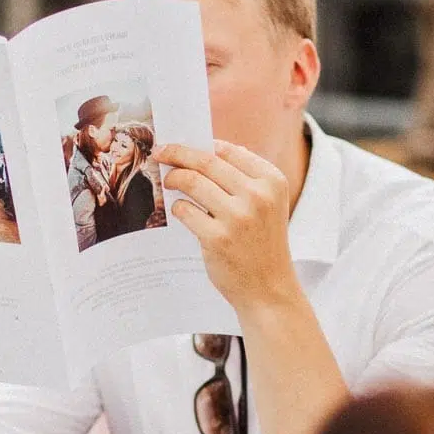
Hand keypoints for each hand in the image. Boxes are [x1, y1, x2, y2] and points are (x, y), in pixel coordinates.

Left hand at [156, 140, 296, 314]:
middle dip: (177, 153)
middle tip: (160, 152)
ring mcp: (238, 217)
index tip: (181, 145)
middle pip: (205, 161)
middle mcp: (258, 195)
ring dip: (174, 178)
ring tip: (168, 181)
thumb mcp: (268, 204)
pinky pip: (185, 210)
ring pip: (192, 181)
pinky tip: (179, 210)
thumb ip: (243, 178)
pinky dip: (177, 207)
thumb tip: (204, 151)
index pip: (228, 150)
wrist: (269, 288)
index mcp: (272, 180)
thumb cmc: (261, 243)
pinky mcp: (217, 238)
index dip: (200, 145)